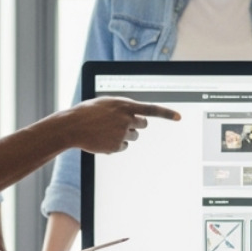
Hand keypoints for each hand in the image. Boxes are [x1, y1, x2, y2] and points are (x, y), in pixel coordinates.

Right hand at [59, 97, 180, 153]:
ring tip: (106, 131)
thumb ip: (122, 107)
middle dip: (135, 125)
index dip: (167, 113)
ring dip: (124, 135)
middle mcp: (126, 119)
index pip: (151, 109)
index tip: (179, 117)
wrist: (72, 126)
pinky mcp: (116, 146)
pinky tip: (102, 139)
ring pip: (133, 137)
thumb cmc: (87, 113)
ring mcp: (122, 133)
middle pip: (143, 125)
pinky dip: (115, 145)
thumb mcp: (106, 103)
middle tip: (120, 124)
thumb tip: (135, 114)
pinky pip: (123, 147)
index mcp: (124, 105)